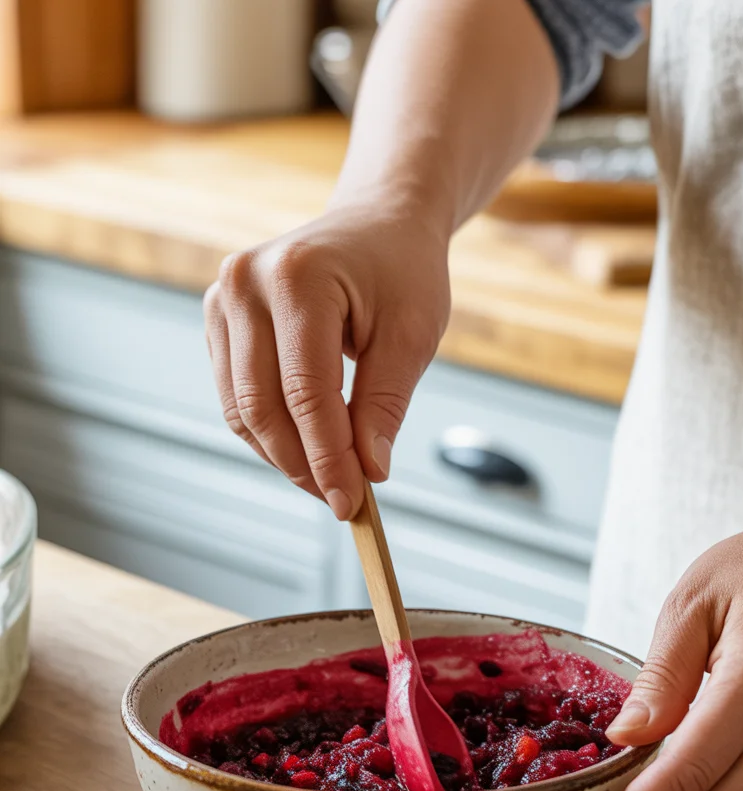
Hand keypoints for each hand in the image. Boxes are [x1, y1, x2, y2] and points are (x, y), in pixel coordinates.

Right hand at [203, 198, 450, 518]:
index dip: (328, 457)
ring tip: (329, 480)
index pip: (306, 392)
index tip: (352, 503)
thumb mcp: (413, 335)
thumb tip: (368, 472)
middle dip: (302, 464)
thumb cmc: (402, 273)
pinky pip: (236, 396)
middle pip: (262, 406)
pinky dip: (270, 432)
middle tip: (342, 501)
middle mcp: (244, 283)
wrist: (377, 224)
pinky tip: (307, 448)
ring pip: (241, 409)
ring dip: (283, 456)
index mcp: (297, 276)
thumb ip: (385, 404)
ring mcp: (221, 299)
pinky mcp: (218, 319)